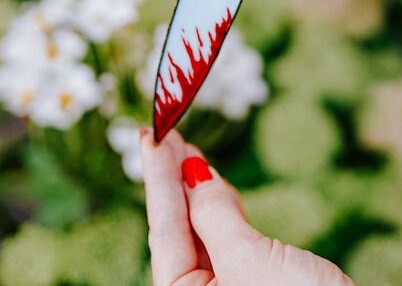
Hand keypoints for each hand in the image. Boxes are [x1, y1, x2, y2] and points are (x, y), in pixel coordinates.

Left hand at [141, 128, 353, 285]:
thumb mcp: (249, 258)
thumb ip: (215, 216)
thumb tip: (192, 172)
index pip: (163, 228)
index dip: (158, 177)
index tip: (153, 135)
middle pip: (176, 229)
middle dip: (172, 180)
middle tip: (166, 131)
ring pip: (199, 232)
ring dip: (194, 190)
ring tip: (186, 149)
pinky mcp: (247, 282)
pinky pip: (223, 239)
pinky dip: (220, 209)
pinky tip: (213, 184)